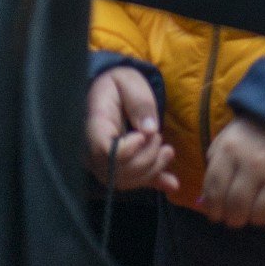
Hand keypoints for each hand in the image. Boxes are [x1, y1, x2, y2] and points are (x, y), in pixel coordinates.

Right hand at [85, 67, 177, 193]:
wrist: (108, 90)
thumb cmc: (118, 84)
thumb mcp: (129, 81)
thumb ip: (140, 102)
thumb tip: (150, 130)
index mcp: (94, 126)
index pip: (104, 151)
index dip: (128, 150)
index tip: (144, 134)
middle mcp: (92, 150)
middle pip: (117, 172)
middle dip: (147, 158)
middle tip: (158, 136)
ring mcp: (102, 161)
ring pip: (125, 181)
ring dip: (153, 169)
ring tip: (167, 150)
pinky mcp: (117, 166)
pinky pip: (133, 181)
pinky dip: (154, 182)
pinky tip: (172, 183)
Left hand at [200, 115, 264, 227]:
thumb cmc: (258, 131)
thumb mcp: (230, 140)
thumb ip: (216, 168)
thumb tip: (206, 203)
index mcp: (231, 149)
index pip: (215, 190)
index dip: (214, 209)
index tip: (217, 214)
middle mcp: (254, 162)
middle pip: (237, 206)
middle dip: (233, 218)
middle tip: (236, 218)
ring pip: (262, 214)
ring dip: (257, 218)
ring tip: (258, 213)